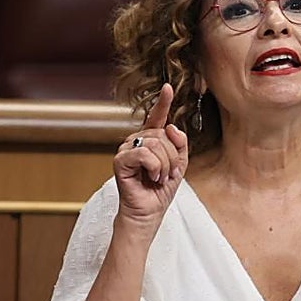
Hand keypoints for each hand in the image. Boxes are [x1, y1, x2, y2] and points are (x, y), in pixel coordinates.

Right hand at [113, 83, 188, 233]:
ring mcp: (126, 149)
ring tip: (159, 178)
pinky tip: (151, 178)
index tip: (168, 87)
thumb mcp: (179, 164)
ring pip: (156, 144)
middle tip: (168, 174)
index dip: (163, 102)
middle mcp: (136, 141)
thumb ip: (180, 144)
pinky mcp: (120, 161)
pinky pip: (145, 154)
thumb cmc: (160, 190)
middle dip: (172, 157)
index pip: (156, 117)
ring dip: (165, 165)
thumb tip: (171, 126)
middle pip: (163, 135)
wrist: (148, 212)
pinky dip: (155, 168)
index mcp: (150, 140)